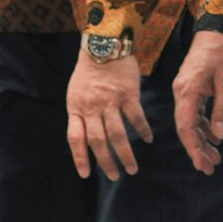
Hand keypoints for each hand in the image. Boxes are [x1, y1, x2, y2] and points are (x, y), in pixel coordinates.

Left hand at [67, 50, 149, 180]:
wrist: (103, 45)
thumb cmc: (88, 73)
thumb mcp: (76, 94)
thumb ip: (81, 116)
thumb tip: (87, 142)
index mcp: (76, 107)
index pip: (75, 138)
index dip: (79, 158)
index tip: (85, 175)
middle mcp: (92, 107)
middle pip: (98, 141)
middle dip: (106, 162)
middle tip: (115, 176)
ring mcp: (110, 101)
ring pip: (118, 134)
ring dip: (126, 154)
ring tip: (132, 168)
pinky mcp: (128, 94)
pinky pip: (136, 117)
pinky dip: (143, 130)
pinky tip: (148, 139)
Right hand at [173, 31, 222, 175]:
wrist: (217, 29)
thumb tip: (220, 136)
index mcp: (187, 91)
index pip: (186, 126)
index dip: (193, 148)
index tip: (202, 165)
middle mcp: (182, 92)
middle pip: (186, 127)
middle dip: (197, 149)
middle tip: (211, 168)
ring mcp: (186, 90)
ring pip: (190, 121)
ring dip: (201, 140)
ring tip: (216, 158)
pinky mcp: (192, 87)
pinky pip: (194, 112)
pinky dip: (203, 127)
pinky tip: (215, 137)